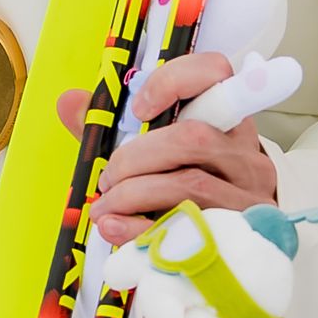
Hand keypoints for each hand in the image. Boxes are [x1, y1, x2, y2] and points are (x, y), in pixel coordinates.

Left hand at [80, 51, 282, 247]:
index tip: (138, 110)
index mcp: (226, 120)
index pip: (216, 74)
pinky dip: (141, 229)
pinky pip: (187, 229)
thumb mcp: (159, 151)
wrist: (234, 244)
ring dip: (133, 195)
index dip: (173, 82)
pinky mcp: (239, 236)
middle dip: (135, 157)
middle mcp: (245, 154)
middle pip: (192, 138)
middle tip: (107, 177)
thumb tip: (69, 102)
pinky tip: (115, 228)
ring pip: (189, 185)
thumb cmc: (187, 187)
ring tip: (104, 207)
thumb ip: (114, 127)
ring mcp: (248, 197)